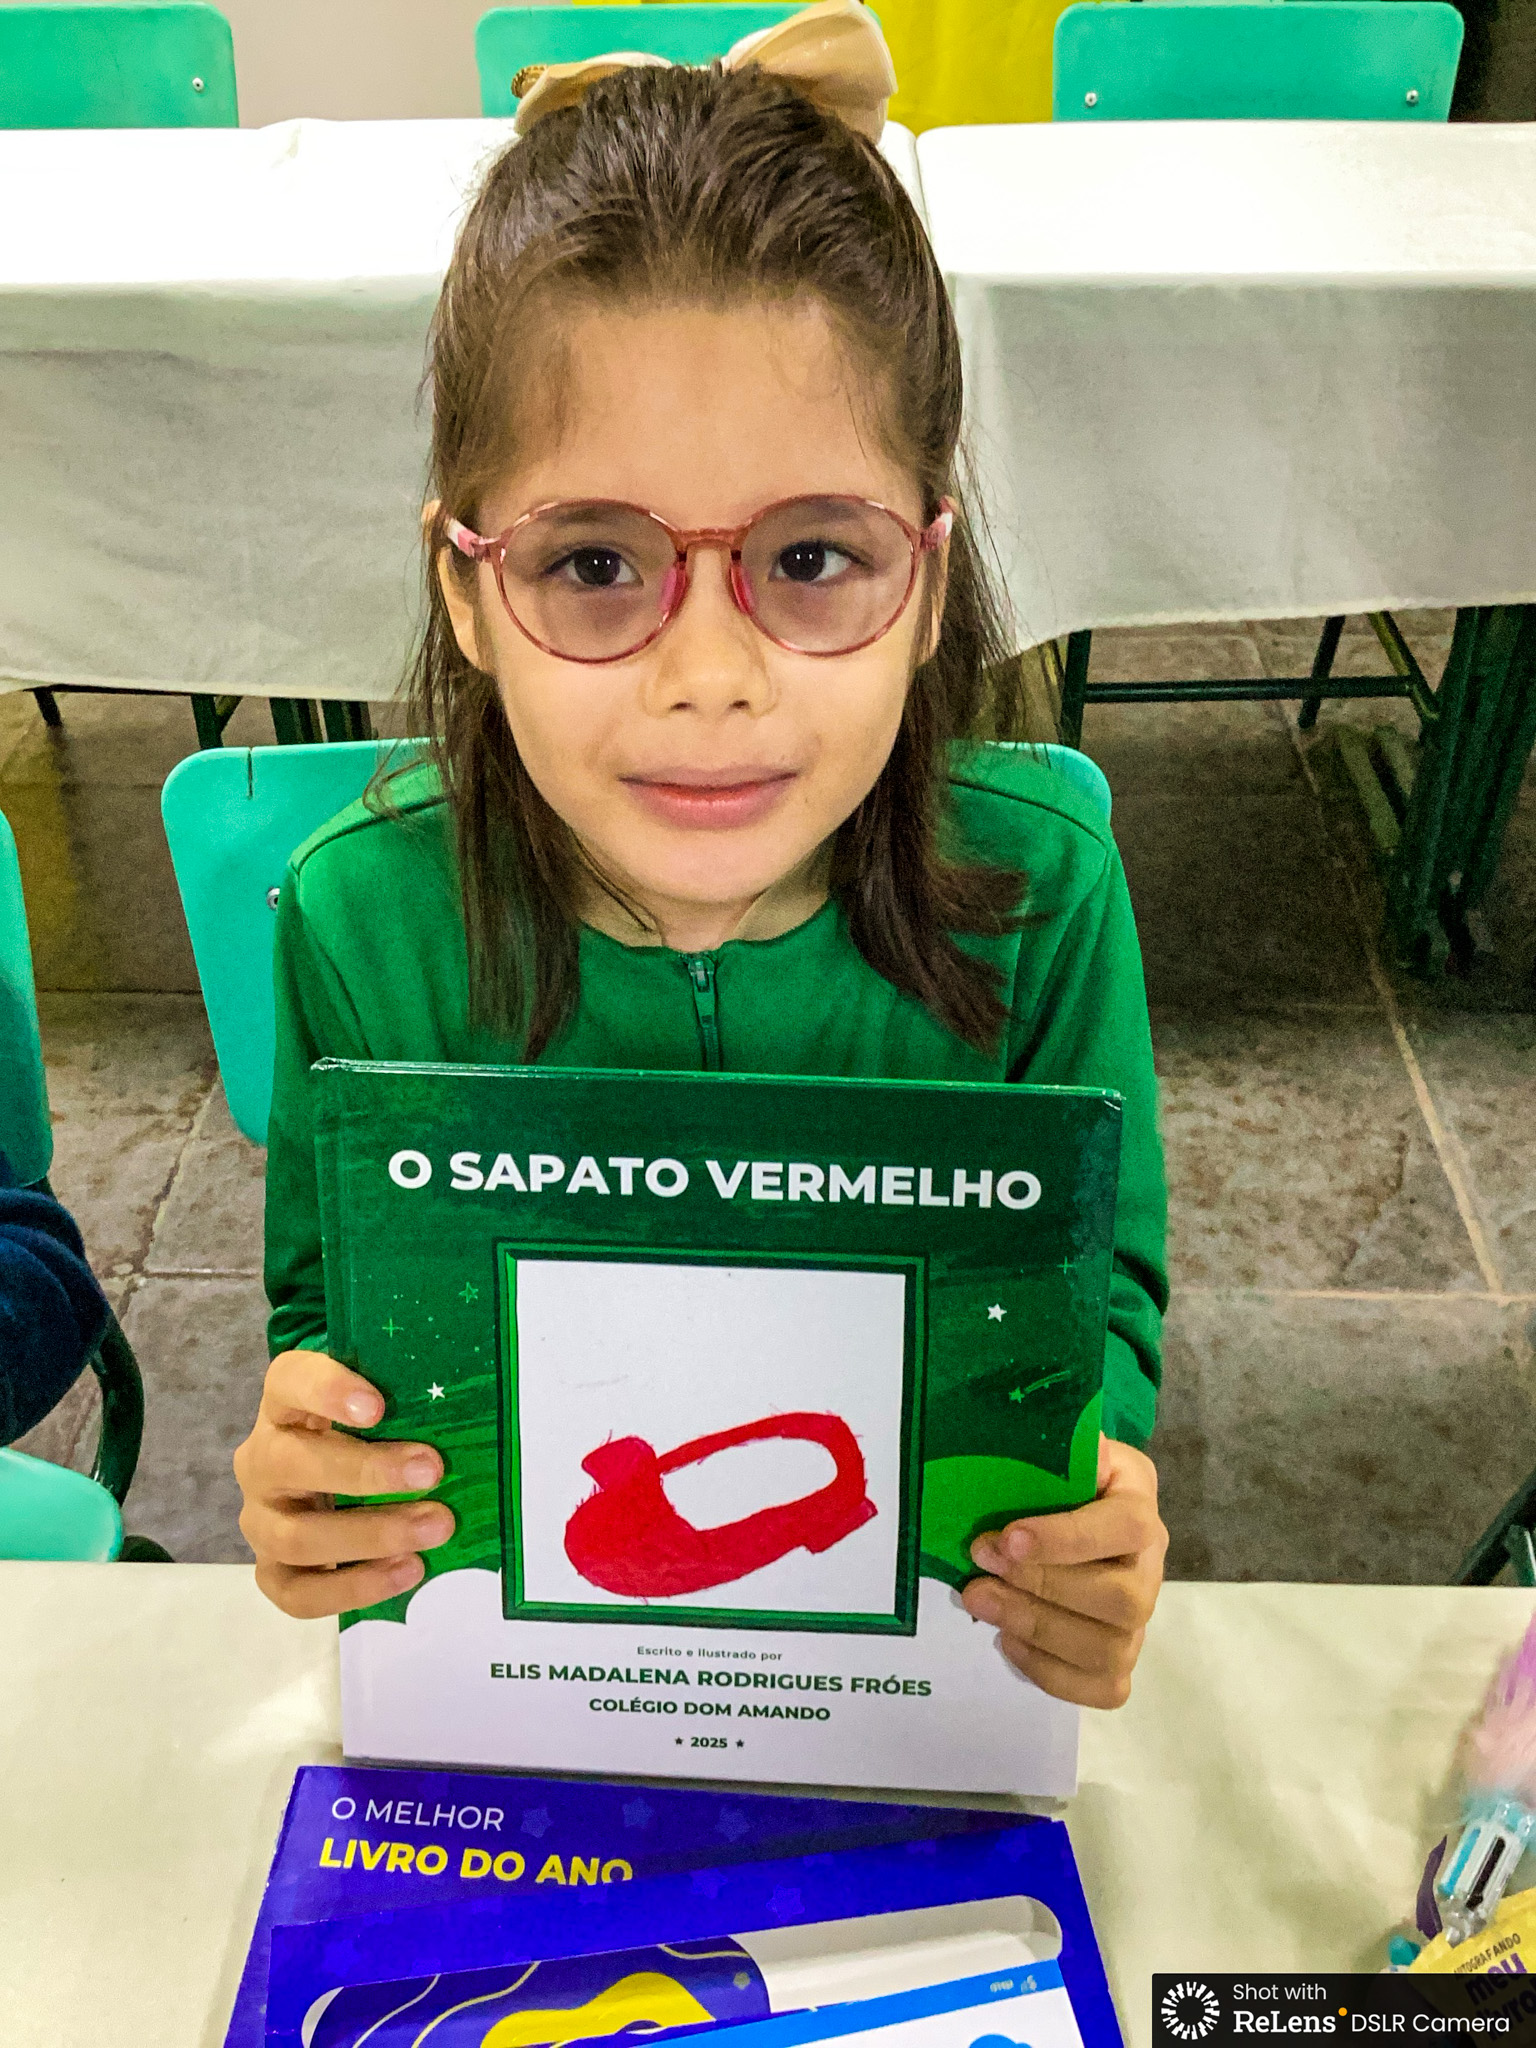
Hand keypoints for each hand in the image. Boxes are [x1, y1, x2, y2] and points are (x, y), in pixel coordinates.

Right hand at [233, 1348, 454, 1618]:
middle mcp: (262, 1459)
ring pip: (296, 1536)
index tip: (378, 1408)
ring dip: (371, 1535)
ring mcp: (262, 1519)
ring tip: (435, 1528)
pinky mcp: (273, 1570)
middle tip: (432, 1472)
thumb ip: (408, 1393)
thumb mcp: (383, 1400)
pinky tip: (407, 1571)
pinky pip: (299, 1592)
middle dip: (365, 1472)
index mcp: (285, 1403)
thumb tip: (467, 1399)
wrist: (336, 1480)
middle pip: (290, 1463)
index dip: (327, 1392)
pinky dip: (354, 1587)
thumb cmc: (371, 1431)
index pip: (289, 1380)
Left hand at [961, 1437, 1165, 1708]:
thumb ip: (1054, 1445)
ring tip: (982, 1603)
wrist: (1077, 1511)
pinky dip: (1052, 1674)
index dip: (1067, 1539)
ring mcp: (1140, 1622)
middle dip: (1041, 1588)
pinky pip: (1103, 1688)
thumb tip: (1036, 1438)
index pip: (1125, 1528)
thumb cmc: (1062, 1478)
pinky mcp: (1120, 1662)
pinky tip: (1008, 1642)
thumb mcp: (1062, 1448)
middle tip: (979, 1572)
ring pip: (1109, 1648)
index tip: (1007, 1538)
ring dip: (1037, 1629)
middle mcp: (1150, 1568)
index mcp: (1139, 1505)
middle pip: (1119, 1600)